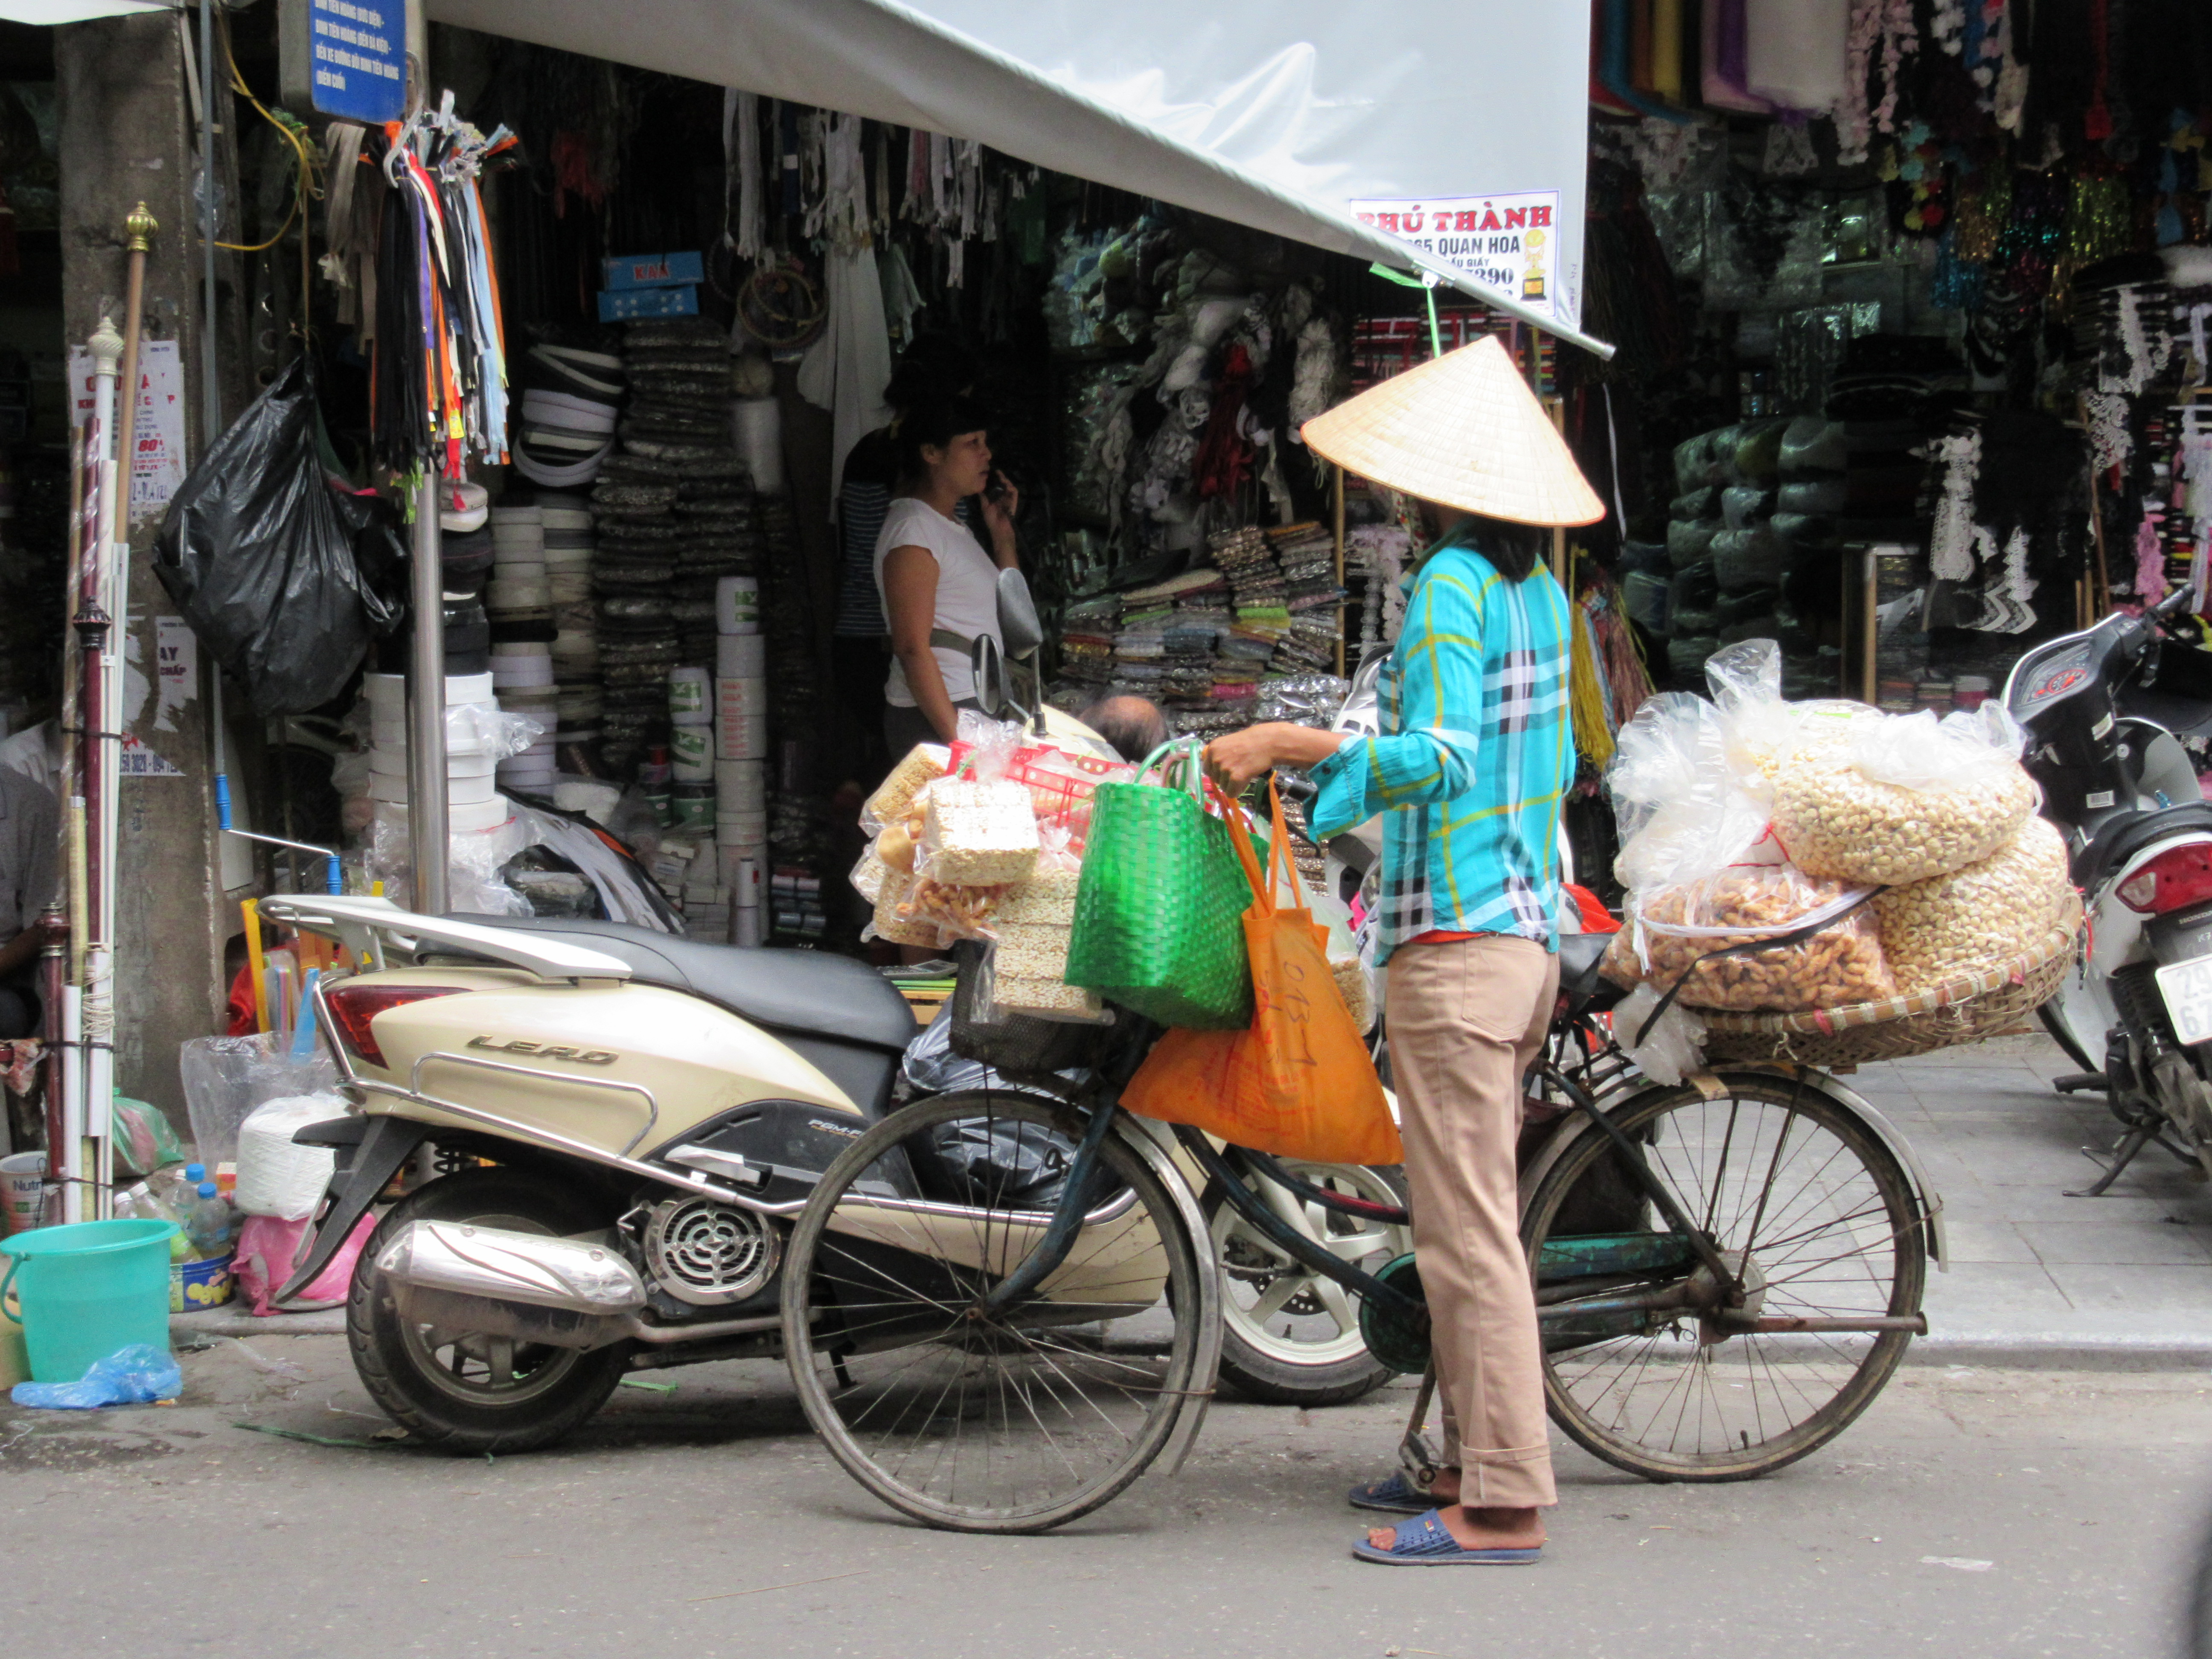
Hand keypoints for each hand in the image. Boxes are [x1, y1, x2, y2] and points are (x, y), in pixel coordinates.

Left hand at [981, 471, 1019, 546]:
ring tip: (1001, 477)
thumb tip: (978, 489)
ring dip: (1006, 481)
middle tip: (996, 471)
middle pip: (1003, 484)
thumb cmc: (991, 519)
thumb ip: (983, 497)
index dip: (995, 479)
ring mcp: (1009, 498)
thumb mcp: (984, 506)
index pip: (997, 486)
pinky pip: (1015, 492)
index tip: (990, 473)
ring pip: (1009, 486)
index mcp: (997, 497)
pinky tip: (1007, 484)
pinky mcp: (1014, 501)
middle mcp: (1004, 496)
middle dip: (1001, 477)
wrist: (998, 528)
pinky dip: (1011, 487)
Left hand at [1203, 723, 1343, 792]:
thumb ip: (1219, 756)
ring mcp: (1224, 768)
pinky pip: (1231, 793)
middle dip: (1226, 778)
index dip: (1219, 772)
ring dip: (1233, 784)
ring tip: (1245, 771)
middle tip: (1240, 769)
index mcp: (1212, 749)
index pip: (1207, 770)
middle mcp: (1215, 758)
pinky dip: (1239, 790)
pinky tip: (1247, 780)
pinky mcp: (1235, 777)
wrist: (1269, 742)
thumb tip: (1212, 773)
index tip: (1229, 769)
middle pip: (1215, 780)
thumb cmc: (1252, 742)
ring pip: (1223, 787)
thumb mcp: (1229, 744)